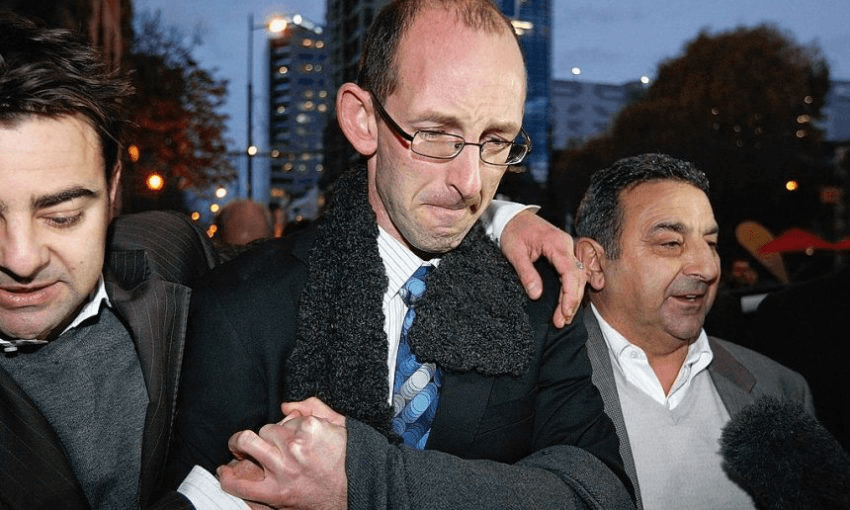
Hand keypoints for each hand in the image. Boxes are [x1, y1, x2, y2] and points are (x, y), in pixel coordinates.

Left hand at [218, 401, 347, 509]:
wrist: (358, 492)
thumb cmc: (350, 459)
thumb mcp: (340, 425)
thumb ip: (314, 407)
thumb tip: (285, 406)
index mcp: (311, 427)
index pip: (285, 417)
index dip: (288, 425)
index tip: (294, 435)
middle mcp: (294, 447)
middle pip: (266, 429)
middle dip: (270, 435)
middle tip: (274, 445)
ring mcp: (283, 470)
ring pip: (248, 444)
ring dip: (243, 446)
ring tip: (240, 448)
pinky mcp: (276, 493)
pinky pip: (240, 484)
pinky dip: (228, 478)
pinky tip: (224, 471)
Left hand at [500, 210, 586, 326]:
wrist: (512, 217)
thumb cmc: (513, 231)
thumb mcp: (514, 253)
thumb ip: (526, 273)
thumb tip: (536, 295)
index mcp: (557, 244)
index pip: (571, 273)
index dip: (570, 296)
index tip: (565, 313)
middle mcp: (567, 245)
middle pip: (578, 277)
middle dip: (572, 301)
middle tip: (562, 322)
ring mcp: (568, 248)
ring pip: (579, 276)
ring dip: (573, 297)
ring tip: (564, 318)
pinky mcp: (564, 253)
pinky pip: (574, 273)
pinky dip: (572, 289)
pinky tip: (569, 303)